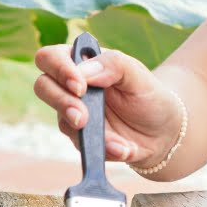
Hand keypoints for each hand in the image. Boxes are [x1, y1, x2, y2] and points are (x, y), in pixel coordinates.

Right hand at [33, 43, 182, 168]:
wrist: (163, 131)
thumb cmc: (148, 94)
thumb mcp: (137, 74)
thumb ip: (113, 64)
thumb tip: (84, 72)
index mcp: (82, 63)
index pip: (51, 58)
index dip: (58, 69)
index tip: (80, 85)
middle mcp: (71, 88)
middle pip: (43, 87)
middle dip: (61, 102)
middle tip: (83, 116)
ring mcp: (74, 115)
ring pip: (62, 122)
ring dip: (88, 132)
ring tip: (117, 140)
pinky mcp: (82, 140)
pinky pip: (83, 147)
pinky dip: (106, 149)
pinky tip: (125, 149)